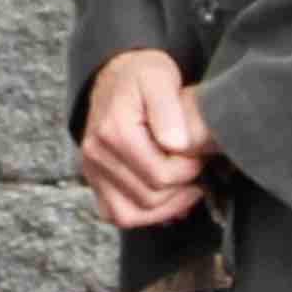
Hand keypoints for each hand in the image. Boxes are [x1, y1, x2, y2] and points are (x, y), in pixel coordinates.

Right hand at [79, 47, 212, 230]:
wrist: (116, 77)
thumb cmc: (142, 76)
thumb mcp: (160, 76)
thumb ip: (169, 109)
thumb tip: (176, 145)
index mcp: (114, 131)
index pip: (160, 176)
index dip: (189, 170)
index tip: (198, 154)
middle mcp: (96, 155)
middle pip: (149, 198)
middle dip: (181, 187)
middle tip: (194, 167)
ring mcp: (92, 172)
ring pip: (132, 214)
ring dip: (165, 206)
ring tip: (183, 186)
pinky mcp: (95, 183)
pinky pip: (117, 215)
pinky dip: (144, 214)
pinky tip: (165, 198)